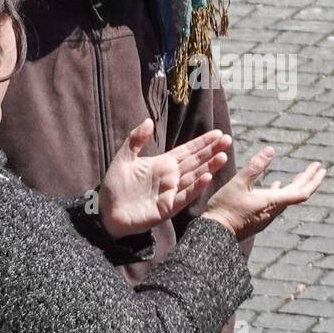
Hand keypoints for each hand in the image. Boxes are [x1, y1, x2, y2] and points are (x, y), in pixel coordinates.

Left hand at [99, 120, 231, 237]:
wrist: (106, 212)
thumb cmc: (115, 186)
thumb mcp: (124, 158)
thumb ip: (136, 139)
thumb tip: (148, 120)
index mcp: (163, 164)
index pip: (187, 151)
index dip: (202, 142)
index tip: (218, 133)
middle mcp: (171, 177)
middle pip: (196, 162)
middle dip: (211, 151)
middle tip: (227, 140)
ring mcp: (171, 192)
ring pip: (194, 177)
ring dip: (209, 167)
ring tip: (223, 156)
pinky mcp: (167, 207)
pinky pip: (185, 196)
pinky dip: (196, 187)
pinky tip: (207, 177)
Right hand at [202, 146, 325, 240]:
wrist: (213, 234)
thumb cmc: (224, 208)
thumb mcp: (238, 183)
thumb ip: (254, 167)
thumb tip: (271, 150)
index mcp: (271, 202)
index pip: (301, 192)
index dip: (312, 179)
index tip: (320, 168)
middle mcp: (272, 211)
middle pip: (297, 194)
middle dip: (308, 180)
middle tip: (318, 167)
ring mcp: (265, 217)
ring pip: (287, 199)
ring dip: (295, 185)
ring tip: (302, 175)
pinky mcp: (257, 219)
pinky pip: (275, 203)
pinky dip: (280, 192)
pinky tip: (276, 185)